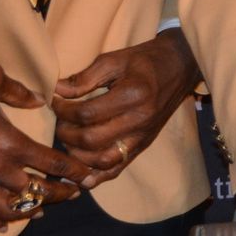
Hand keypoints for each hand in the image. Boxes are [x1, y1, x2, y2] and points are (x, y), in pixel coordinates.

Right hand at [0, 63, 86, 231]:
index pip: (53, 163)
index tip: (86, 176)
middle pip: (38, 192)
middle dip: (59, 194)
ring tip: (42, 211)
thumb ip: (18, 90)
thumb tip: (38, 99)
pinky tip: (3, 224)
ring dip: (30, 212)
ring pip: (11, 209)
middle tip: (72, 194)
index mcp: (12, 144)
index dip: (75, 172)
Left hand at [51, 26, 200, 189]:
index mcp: (133, 95)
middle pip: (91, 140)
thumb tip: (58, 91)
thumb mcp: (114, 59)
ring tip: (68, 138)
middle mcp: (139, 121)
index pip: (87, 113)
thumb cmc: (146, 60)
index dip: (63, 110)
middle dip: (65, 132)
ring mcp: (142, 137)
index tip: (54, 101)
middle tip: (59, 120)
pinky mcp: (143, 146)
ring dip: (77, 154)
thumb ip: (85, 77)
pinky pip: (117, 169)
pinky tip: (80, 172)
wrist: (181, 67)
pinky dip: (96, 176)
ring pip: (101, 160)